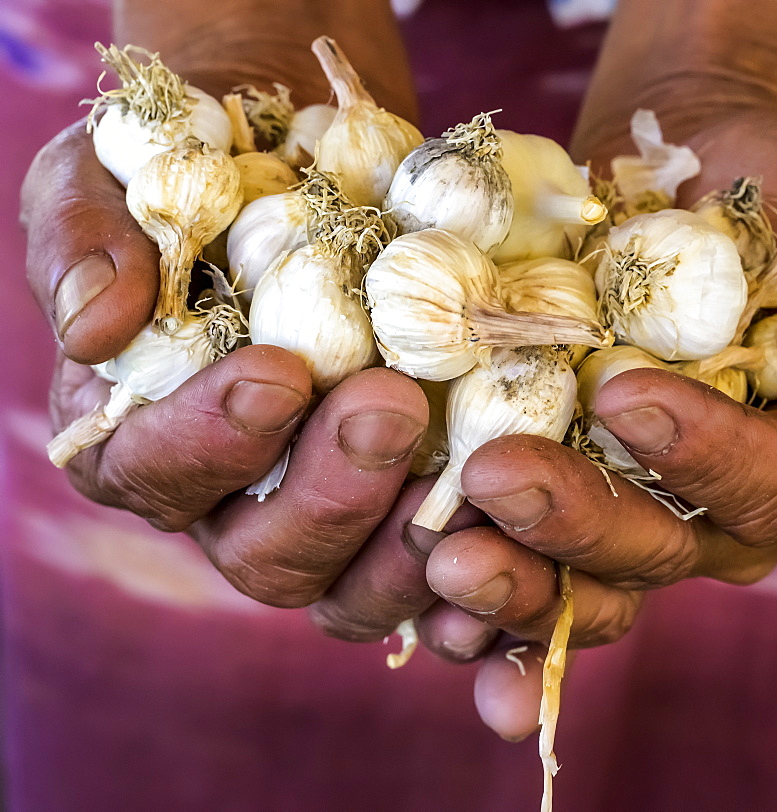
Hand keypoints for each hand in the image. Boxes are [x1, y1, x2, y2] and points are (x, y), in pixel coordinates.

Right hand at [24, 121, 429, 608]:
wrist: (302, 158)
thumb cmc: (194, 170)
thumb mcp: (112, 175)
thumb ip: (86, 242)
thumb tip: (94, 329)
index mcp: (144, 433)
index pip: (155, 470)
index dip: (209, 438)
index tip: (277, 372)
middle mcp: (233, 497)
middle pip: (266, 554)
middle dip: (329, 493)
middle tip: (389, 406)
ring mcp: (327, 511)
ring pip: (353, 587)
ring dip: (408, 542)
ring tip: (467, 465)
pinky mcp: (405, 506)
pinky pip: (436, 570)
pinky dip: (477, 559)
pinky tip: (516, 520)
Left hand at [429, 71, 776, 738]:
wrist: (692, 164)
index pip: (769, 488)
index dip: (703, 455)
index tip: (628, 395)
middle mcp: (723, 511)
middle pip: (659, 548)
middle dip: (579, 523)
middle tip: (497, 479)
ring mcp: (636, 502)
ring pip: (583, 570)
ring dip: (514, 577)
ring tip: (443, 553)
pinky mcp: (563, 479)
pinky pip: (526, 553)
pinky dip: (484, 588)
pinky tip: (432, 593)